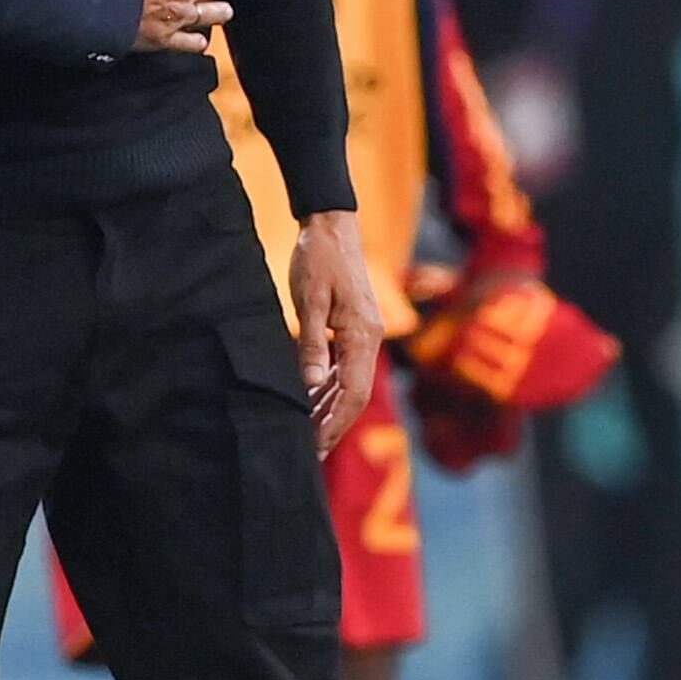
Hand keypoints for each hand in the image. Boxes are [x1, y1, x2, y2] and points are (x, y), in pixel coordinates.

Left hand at [289, 211, 384, 453]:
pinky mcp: (355, 330)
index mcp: (363, 334)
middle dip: (334, 426)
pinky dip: (330, 390)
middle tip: (311, 455)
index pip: (353, 392)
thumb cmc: (318, 258)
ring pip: (351, 385)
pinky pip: (346, 369)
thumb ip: (312, 343)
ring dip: (332, 411)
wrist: (332, 224)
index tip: (315, 446)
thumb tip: (310, 384)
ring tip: (310, 439)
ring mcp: (365, 335)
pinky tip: (314, 405)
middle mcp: (370, 339)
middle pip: (356, 395)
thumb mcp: (310, 299)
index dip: (334, 422)